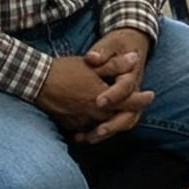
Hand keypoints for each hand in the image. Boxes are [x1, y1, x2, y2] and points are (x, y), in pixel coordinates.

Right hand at [36, 32, 156, 144]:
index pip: (131, 103)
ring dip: (115, 121)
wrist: (37, 81)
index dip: (143, 99)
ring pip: (106, 126)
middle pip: (121, 119)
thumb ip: (115, 64)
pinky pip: (89, 129)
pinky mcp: (72, 125)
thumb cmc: (65, 70)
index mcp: (102, 97)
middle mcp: (95, 113)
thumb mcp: (92, 64)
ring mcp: (83, 121)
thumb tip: (135, 58)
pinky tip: (98, 121)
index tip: (150, 94)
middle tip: (138, 106)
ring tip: (121, 113)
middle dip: (131, 113)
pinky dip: (97, 126)